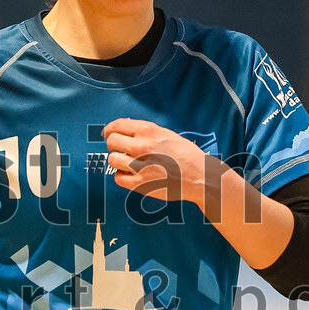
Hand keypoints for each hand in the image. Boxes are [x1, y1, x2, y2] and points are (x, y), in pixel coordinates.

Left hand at [103, 118, 218, 208]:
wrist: (200, 177)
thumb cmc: (186, 156)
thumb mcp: (167, 135)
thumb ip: (145, 132)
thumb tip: (124, 130)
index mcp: (149, 131)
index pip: (117, 125)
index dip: (110, 130)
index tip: (109, 134)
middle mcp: (143, 146)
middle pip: (111, 142)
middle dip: (114, 145)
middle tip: (121, 150)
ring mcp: (140, 165)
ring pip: (112, 159)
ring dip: (118, 161)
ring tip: (128, 163)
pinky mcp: (140, 184)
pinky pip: (118, 177)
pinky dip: (122, 176)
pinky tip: (132, 174)